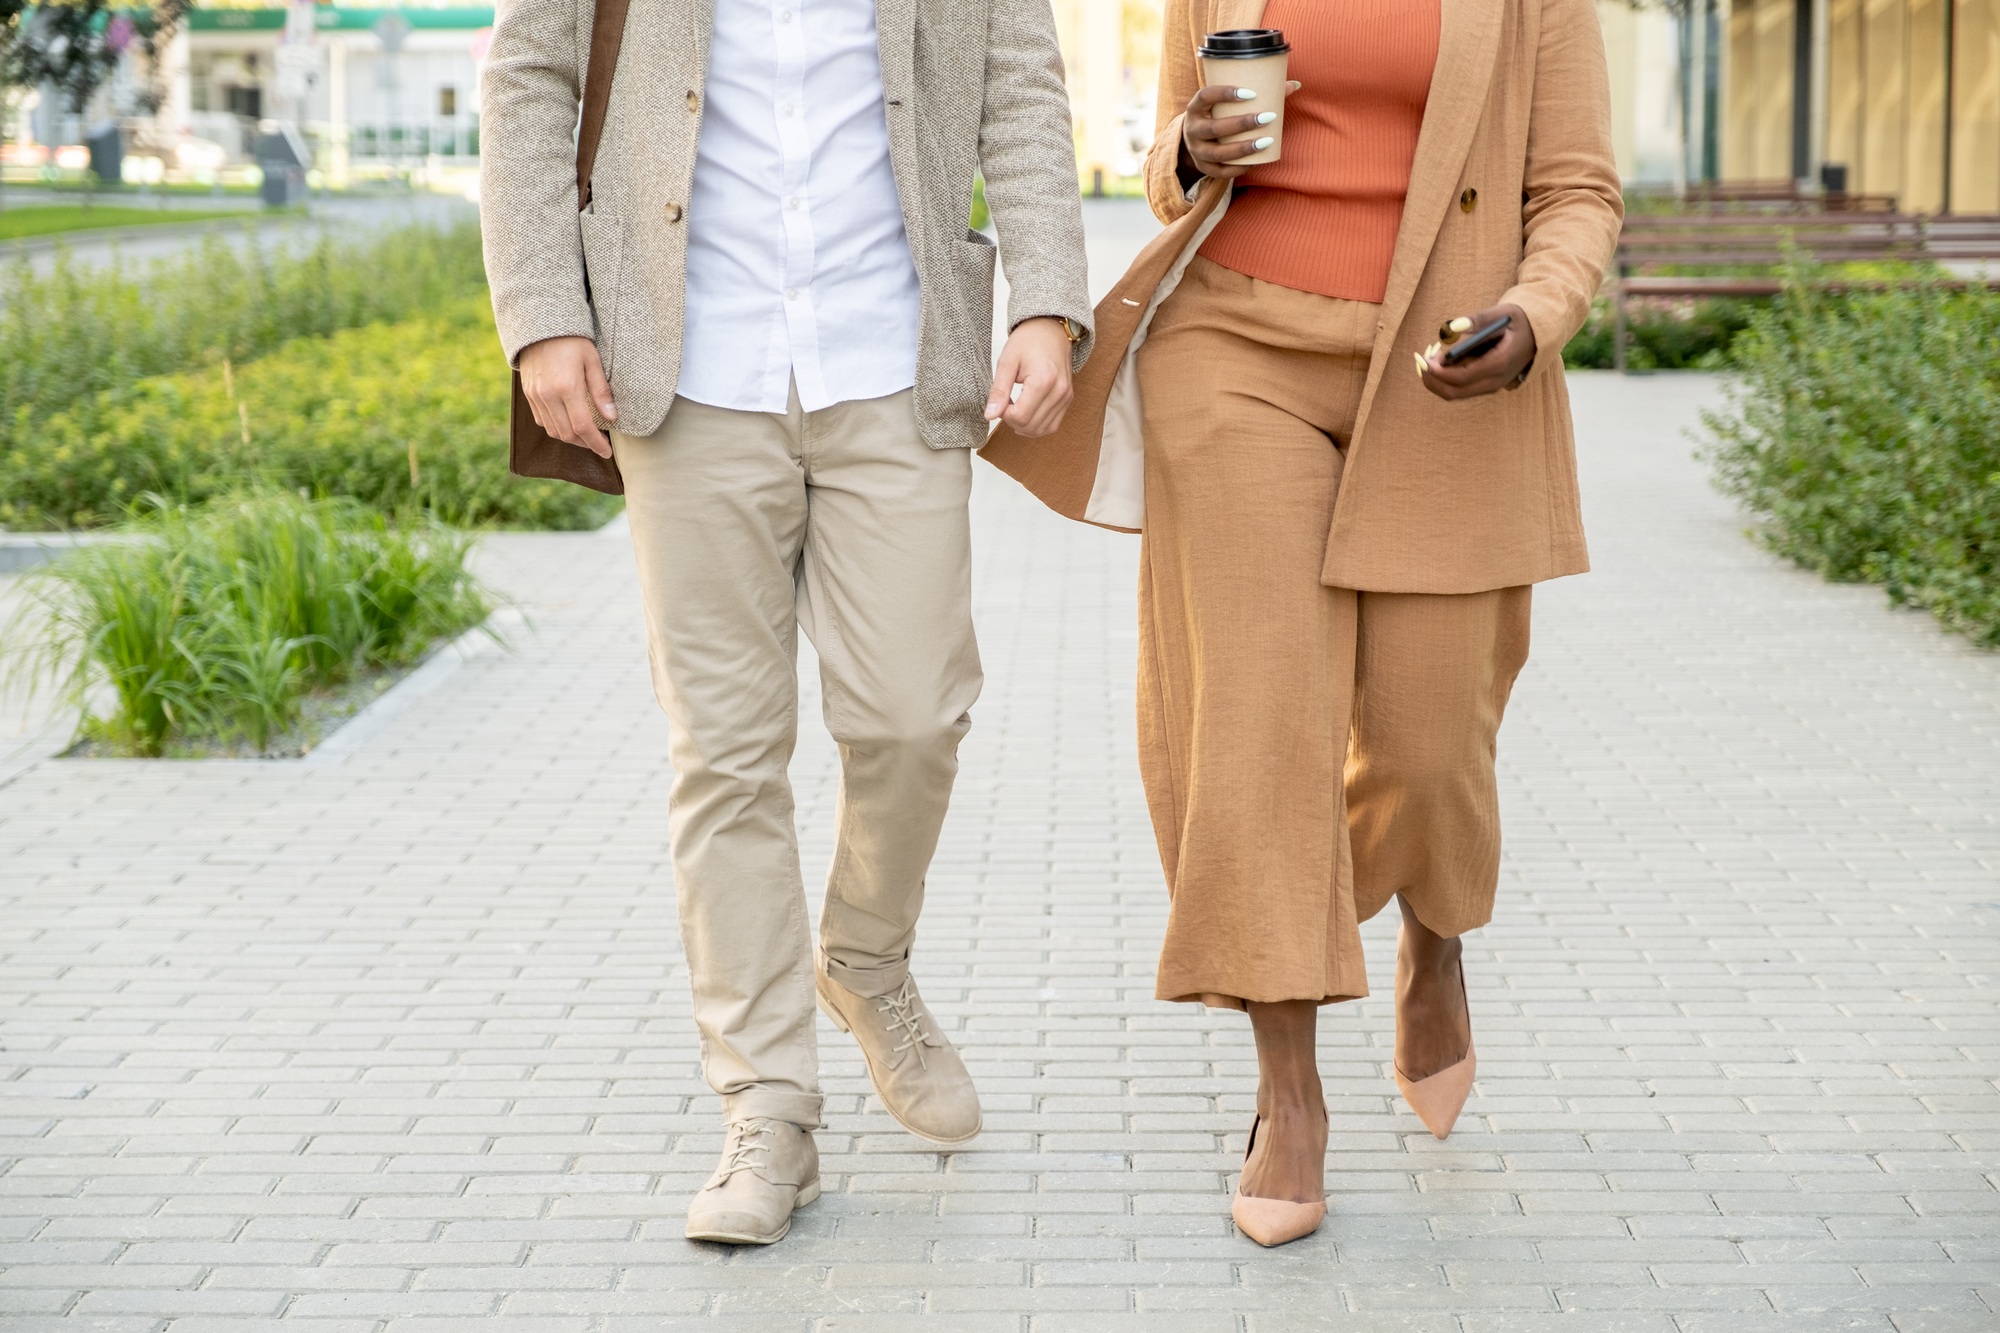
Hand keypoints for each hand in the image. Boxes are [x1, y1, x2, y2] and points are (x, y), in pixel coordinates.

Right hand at [519, 335, 615, 456]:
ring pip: (553, 431)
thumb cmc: (572, 340)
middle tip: (600, 443)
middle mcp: (548, 395)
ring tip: (586, 436)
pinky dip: (556, 428)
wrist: (540, 324)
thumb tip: (612, 417)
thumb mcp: (593, 361)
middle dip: (585, 444)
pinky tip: (569, 424)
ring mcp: (535, 396)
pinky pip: (541, 420)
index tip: (607, 452)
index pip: (583, 427)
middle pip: (567, 434)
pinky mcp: (528, 394)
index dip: (596, 444)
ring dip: (571, 438)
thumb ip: (601, 391)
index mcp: (567, 387)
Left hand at [985, 317, 1075, 437]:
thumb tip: (990, 415)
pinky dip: (1037, 425)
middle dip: (1013, 420)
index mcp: (1043, 380)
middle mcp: (1059, 391)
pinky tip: (1027, 412)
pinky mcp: (1068, 400)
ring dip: (1024, 426)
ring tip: (1016, 408)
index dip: (1004, 414)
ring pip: (1042, 430)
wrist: (1050, 330)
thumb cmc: (1028, 340)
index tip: (1000, 401)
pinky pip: (1052, 425)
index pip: (1020, 416)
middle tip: (1006, 404)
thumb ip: (998, 391)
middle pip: (1031, 426)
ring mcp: (1066, 397)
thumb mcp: (1007, 362)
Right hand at [1179, 80, 1300, 180]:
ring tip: (1266, 142)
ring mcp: (1196, 151)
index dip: (1225, 93)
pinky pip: (1221, 171)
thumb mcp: (1225, 104)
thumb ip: (1255, 93)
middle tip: (1267, 117)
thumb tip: (1294, 84)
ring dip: (1243, 148)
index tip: (1251, 93)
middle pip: (1214, 128)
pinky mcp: (1203, 168)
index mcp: (1195, 108)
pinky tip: (1255, 162)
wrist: (1193, 140)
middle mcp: (1192, 129)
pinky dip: (1239, 168)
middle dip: (1242, 124)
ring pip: (1218, 153)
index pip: (1205, 96)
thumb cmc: (1218, 115)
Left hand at [1417, 304, 1536, 400]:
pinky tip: (1440, 362)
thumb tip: (1451, 327)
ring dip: (1436, 380)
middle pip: (1453, 392)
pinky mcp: (1486, 386)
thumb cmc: (1517, 320)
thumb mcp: (1501, 313)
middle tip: (1421, 360)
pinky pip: (1459, 390)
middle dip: (1432, 379)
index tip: (1425, 359)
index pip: (1462, 378)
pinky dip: (1444, 380)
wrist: (1539, 333)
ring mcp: (1491, 387)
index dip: (1439, 371)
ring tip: (1429, 358)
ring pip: (1454, 394)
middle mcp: (1495, 381)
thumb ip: (1476, 319)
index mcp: (1500, 364)